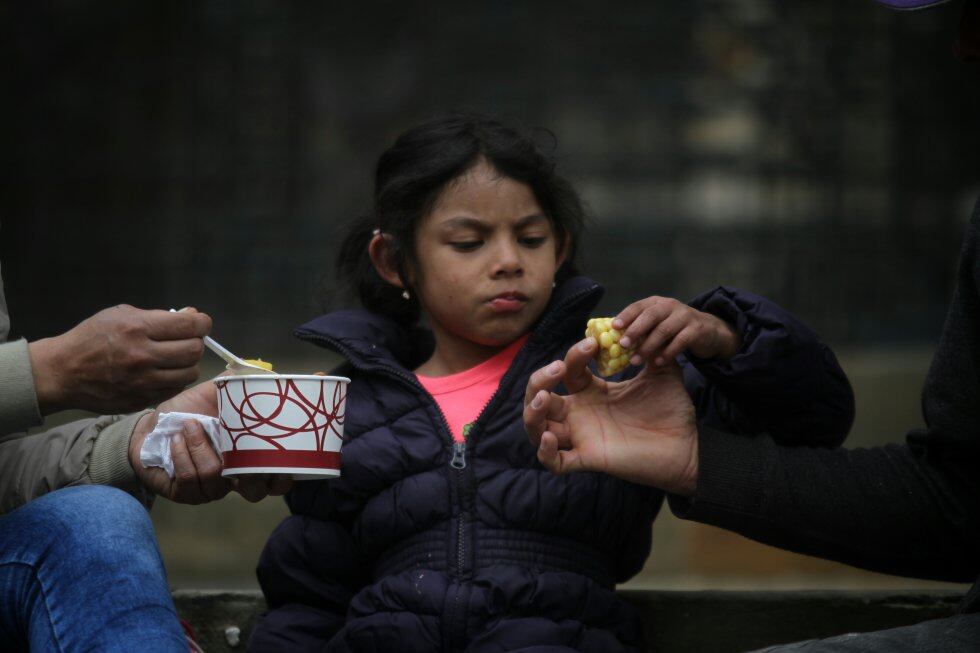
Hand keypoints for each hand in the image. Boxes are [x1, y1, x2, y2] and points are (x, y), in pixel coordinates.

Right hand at [28, 305, 211, 414]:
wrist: (63, 371)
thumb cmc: (93, 337)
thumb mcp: (122, 314)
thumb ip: (160, 316)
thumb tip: (193, 316)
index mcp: (138, 329)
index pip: (190, 326)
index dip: (203, 323)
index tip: (200, 324)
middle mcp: (143, 356)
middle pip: (194, 351)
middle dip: (196, 342)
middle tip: (187, 340)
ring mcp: (143, 382)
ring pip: (190, 373)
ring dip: (189, 364)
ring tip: (176, 358)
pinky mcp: (142, 400)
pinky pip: (175, 389)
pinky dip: (176, 379)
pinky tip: (164, 372)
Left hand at [128, 379, 292, 503]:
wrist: (151, 427)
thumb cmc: (190, 411)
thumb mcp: (217, 393)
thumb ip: (241, 384)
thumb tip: (266, 372)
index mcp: (250, 458)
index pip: (278, 479)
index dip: (283, 474)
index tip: (279, 454)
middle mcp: (234, 479)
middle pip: (255, 492)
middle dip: (247, 472)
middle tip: (234, 445)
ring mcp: (211, 490)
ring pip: (216, 476)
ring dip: (200, 446)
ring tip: (190, 425)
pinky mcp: (187, 494)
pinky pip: (190, 477)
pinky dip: (182, 453)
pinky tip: (176, 438)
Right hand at [524, 338, 698, 494]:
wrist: (688, 445)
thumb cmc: (672, 411)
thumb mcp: (661, 373)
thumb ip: (650, 349)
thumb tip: (642, 325)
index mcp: (594, 392)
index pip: (568, 371)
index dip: (574, 354)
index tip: (593, 343)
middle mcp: (582, 413)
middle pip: (541, 396)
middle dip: (539, 380)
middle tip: (558, 368)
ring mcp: (582, 437)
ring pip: (537, 428)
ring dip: (533, 412)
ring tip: (545, 398)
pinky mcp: (588, 459)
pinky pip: (554, 462)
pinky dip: (545, 452)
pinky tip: (551, 437)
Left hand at [614, 297, 739, 366]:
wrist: (708, 330)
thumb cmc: (675, 328)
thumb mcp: (658, 324)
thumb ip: (641, 329)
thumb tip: (615, 341)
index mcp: (656, 303)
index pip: (638, 306)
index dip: (626, 315)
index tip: (615, 327)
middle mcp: (670, 306)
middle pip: (651, 315)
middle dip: (635, 330)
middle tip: (623, 345)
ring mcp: (685, 316)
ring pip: (664, 330)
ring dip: (648, 346)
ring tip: (636, 361)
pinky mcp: (697, 329)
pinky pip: (680, 341)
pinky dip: (668, 353)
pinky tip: (658, 362)